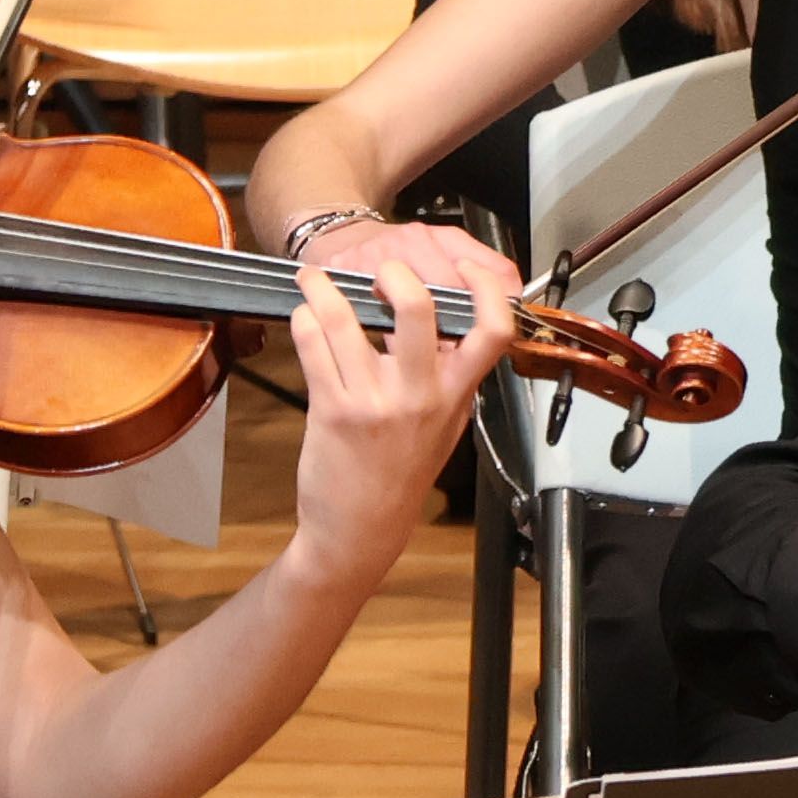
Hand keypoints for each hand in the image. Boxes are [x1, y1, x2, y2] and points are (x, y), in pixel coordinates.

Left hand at [278, 225, 526, 567]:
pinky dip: (304, 320)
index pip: (492, 331)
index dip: (485, 288)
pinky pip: (313, 345)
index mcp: (455, 394)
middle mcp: (419, 395)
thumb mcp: (445, 426)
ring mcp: (374, 402)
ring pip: (344, 320)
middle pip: (417, 309)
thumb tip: (449, 326)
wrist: (361, 529)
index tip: (467, 268)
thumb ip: (450, 378)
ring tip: (314, 279)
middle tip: (381, 269)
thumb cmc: (401, 476)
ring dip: (322, 288)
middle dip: (395, 273)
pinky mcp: (333, 410)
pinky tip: (304, 317)